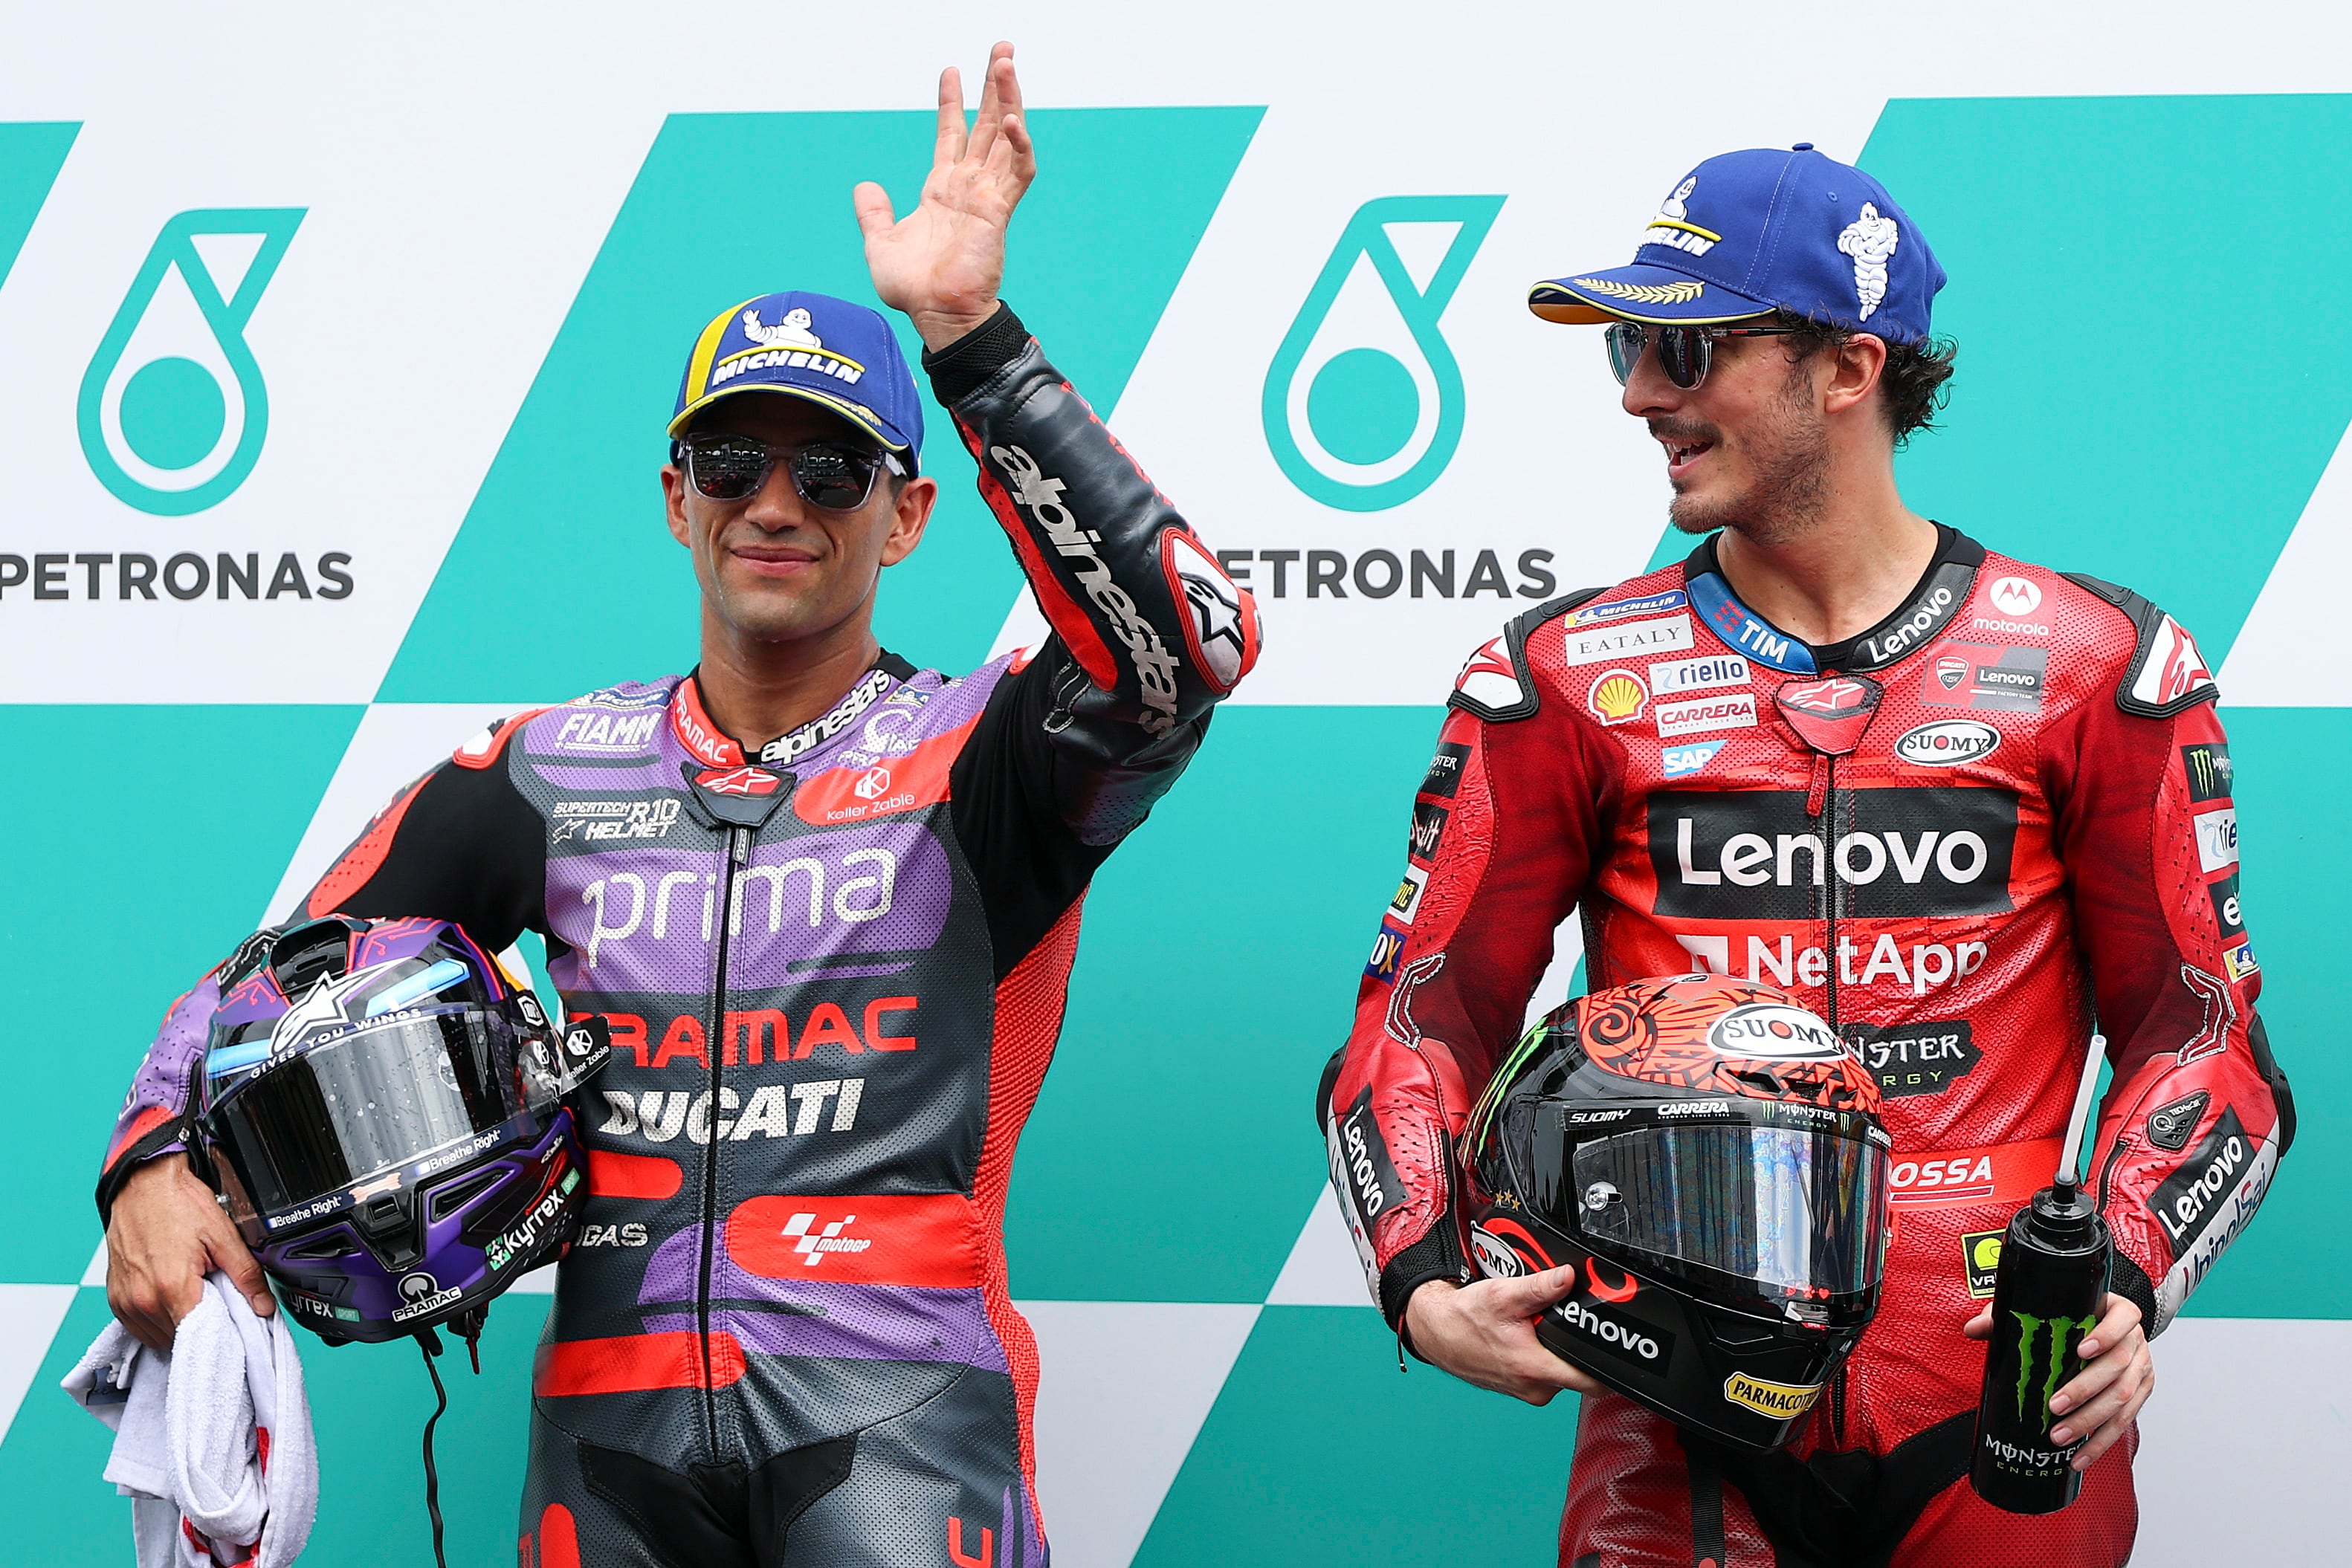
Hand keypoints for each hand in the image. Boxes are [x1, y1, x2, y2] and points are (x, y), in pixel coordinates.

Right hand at [105, 1154, 273, 1349]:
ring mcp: (125, 1301)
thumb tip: (264, 1306)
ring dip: (178, 1327)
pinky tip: (172, 1301)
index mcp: (173, 1287)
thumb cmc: (179, 1204)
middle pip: (179, 1338)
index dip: (220, 1337)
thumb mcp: (223, 1236)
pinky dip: (157, 1321)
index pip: (198, 1338)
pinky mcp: (115, 1298)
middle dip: (201, 1330)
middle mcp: (143, 1300)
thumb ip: (246, 1275)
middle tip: (217, 1308)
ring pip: (158, 1337)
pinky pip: (138, 1326)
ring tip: (194, 1299)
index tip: (233, 1334)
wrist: (143, 1185)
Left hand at [854, 40, 1036, 350]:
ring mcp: (987, 198)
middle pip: (986, 126)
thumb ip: (874, 213)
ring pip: (1006, 139)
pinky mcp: (998, 212)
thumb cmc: (912, 289)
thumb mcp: (880, 243)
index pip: (951, 136)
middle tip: (1002, 50)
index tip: (951, 70)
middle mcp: (968, 188)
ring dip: (1009, 100)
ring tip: (1007, 64)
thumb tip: (864, 186)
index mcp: (942, 190)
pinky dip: (1019, 146)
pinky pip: (1017, 173)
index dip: (951, 103)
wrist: (934, 314)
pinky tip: (1011, 121)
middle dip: (994, 87)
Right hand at [1405, 1269, 1606, 1404]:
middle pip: (1578, 1370)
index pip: (1593, 1383)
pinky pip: (1544, 1370)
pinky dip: (1541, 1352)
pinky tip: (1526, 1334)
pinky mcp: (1520, 1386)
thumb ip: (1540, 1287)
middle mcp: (1534, 1388)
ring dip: (1557, 1347)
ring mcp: (1527, 1390)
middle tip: (1562, 1319)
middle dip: (1576, 1344)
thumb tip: (1568, 1277)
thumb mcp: (1503, 1295)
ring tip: (1537, 1323)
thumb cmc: (1463, 1320)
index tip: (1617, 1348)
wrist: (1436, 1332)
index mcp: (1535, 1369)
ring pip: (1560, 1369)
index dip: (1611, 1367)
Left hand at [1963, 1292, 2150, 1470]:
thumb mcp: (2044, 1309)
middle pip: (2117, 1366)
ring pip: (2123, 1399)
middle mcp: (2135, 1341)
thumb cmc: (2073, 1317)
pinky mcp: (2140, 1395)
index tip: (2079, 1350)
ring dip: (2090, 1422)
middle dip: (2085, 1389)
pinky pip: (2124, 1422)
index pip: (2123, 1318)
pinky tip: (2080, 1455)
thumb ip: (2009, 1315)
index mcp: (2119, 1311)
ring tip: (2060, 1436)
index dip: (2105, 1334)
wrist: (2103, 1328)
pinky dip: (2100, 1441)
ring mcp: (2141, 1369)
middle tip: (2054, 1405)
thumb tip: (1974, 1329)